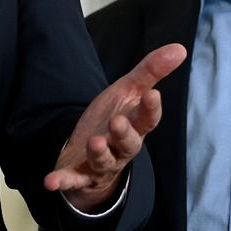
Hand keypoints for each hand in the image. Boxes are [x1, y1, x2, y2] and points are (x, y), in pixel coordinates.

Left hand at [44, 43, 185, 211]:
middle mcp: (120, 147)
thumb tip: (180, 48)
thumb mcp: (130, 92)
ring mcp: (100, 162)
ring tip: (94, 142)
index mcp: (134, 125)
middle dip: (123, 134)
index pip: (147, 119)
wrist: (91, 153)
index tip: (153, 95)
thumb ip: (151, 71)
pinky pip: (72, 180)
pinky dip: (63, 181)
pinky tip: (51, 181)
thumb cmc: (114, 118)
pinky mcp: (79, 174)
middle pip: (127, 144)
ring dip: (99, 153)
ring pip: (103, 160)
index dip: (150, 109)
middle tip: (117, 122)